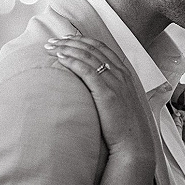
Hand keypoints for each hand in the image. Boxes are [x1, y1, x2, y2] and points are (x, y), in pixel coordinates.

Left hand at [45, 36, 154, 158]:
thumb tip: (94, 89)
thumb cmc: (125, 129)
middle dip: (70, 41)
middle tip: (53, 40)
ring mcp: (114, 83)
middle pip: (92, 48)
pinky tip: (61, 58)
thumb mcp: (120, 104)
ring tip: (51, 47)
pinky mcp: (106, 93)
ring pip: (88, 56)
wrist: (134, 145)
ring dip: (67, 48)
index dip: (83, 40)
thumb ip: (110, 92)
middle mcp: (120, 75)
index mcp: (124, 75)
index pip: (102, 48)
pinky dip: (73, 61)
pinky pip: (87, 71)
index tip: (66, 39)